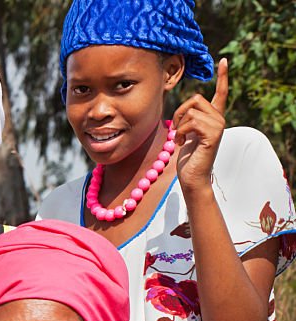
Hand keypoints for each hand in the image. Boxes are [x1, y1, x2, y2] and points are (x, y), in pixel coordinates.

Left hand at [173, 58, 227, 195]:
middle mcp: (219, 119)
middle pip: (195, 98)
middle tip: (177, 130)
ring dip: (179, 124)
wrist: (192, 178)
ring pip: (191, 110)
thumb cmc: (188, 159)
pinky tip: (182, 143)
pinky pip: (191, 121)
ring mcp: (218, 126)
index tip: (224, 60)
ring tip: (180, 139)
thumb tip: (185, 110)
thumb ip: (189, 119)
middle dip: (180, 113)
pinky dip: (181, 132)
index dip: (222, 76)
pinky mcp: (213, 134)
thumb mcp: (187, 134)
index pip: (221, 93)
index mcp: (214, 118)